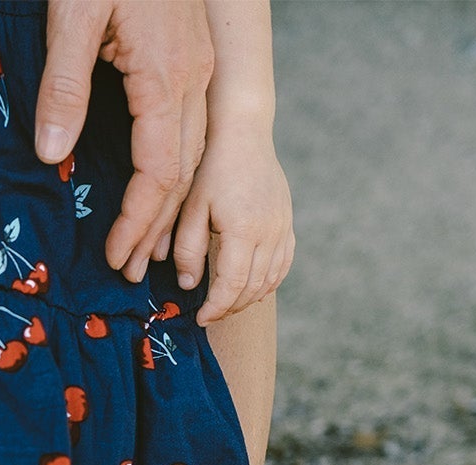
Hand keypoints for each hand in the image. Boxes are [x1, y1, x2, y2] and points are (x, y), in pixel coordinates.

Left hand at [35, 0, 213, 280]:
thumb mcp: (70, 17)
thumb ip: (62, 86)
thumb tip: (51, 155)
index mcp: (168, 77)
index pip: (161, 171)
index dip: (139, 221)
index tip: (115, 256)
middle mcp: (194, 80)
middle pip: (183, 173)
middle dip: (156, 228)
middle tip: (129, 272)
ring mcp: (199, 70)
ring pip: (193, 153)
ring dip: (169, 206)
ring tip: (146, 247)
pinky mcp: (192, 60)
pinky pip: (191, 129)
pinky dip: (175, 170)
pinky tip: (158, 190)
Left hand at [172, 129, 292, 324]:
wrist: (244, 135)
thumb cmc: (210, 169)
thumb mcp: (191, 208)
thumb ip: (188, 249)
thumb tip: (189, 285)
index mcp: (243, 229)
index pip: (231, 284)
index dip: (215, 308)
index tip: (199, 319)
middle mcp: (270, 231)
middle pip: (252, 287)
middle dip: (229, 307)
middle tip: (209, 316)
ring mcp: (283, 227)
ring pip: (270, 279)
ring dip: (248, 298)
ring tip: (226, 305)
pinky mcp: (288, 222)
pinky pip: (283, 263)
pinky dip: (269, 282)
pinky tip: (252, 288)